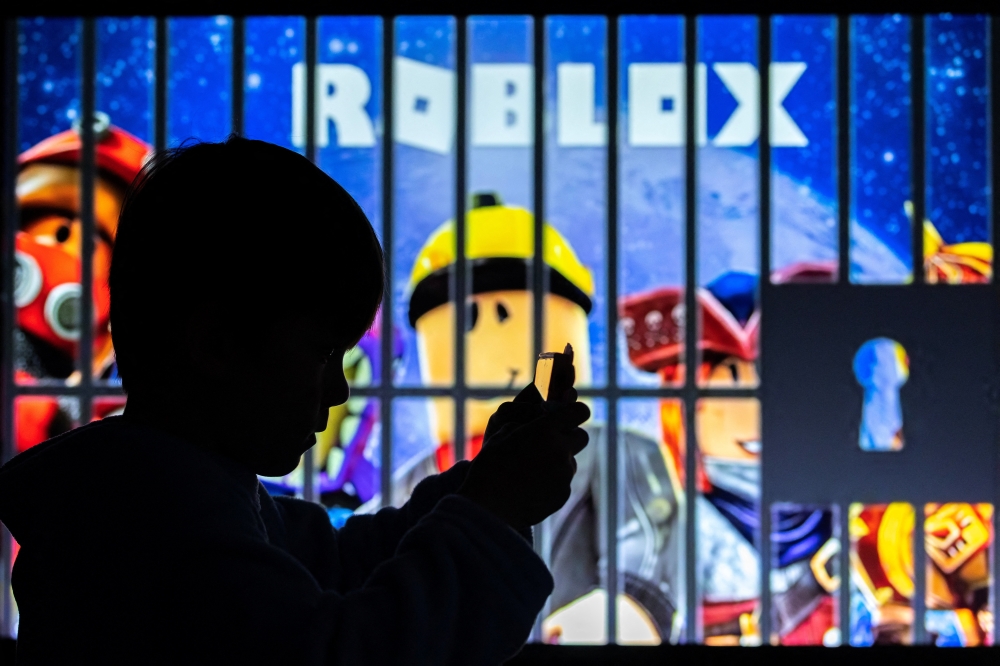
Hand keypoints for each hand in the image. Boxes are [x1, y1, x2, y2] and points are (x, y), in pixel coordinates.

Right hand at [458, 384, 589, 530]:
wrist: (488, 507)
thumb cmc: (490, 465)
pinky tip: (531, 487)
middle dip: (569, 437)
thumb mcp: (503, 432)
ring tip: (531, 470)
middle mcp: (561, 450)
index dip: (575, 412)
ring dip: (558, 461)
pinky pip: (563, 481)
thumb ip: (528, 421)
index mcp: (546, 430)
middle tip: (549, 442)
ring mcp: (565, 475)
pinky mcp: (563, 495)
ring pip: (570, 461)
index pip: (579, 412)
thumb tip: (543, 417)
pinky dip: (552, 481)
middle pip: (581, 437)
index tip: (568, 415)